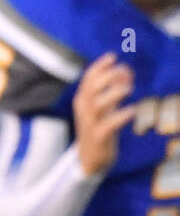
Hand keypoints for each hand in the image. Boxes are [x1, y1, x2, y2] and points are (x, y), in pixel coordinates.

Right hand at [72, 53, 135, 176]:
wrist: (89, 159)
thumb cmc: (99, 129)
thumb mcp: (105, 108)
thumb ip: (114, 89)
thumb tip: (126, 70)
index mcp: (82, 101)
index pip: (87, 79)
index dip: (99, 67)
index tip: (113, 56)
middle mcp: (84, 110)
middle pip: (90, 89)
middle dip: (106, 77)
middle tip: (123, 70)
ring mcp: (90, 124)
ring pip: (96, 105)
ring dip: (112, 94)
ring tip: (129, 88)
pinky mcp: (98, 138)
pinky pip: (107, 126)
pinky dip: (119, 117)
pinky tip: (132, 111)